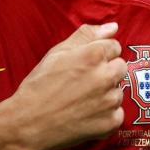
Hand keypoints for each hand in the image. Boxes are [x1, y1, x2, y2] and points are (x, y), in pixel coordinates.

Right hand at [9, 23, 126, 149]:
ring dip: (106, 93)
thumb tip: (113, 27)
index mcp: (93, 55)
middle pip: (121, 67)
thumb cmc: (40, 85)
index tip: (85, 65)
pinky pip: (118, 113)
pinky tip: (87, 115)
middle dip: (107, 71)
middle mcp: (106, 76)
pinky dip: (106, 115)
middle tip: (85, 82)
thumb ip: (87, 35)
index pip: (114, 46)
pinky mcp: (110, 122)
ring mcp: (109, 101)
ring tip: (82, 100)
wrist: (28, 123)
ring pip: (119, 91)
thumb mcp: (58, 52)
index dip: (99, 54)